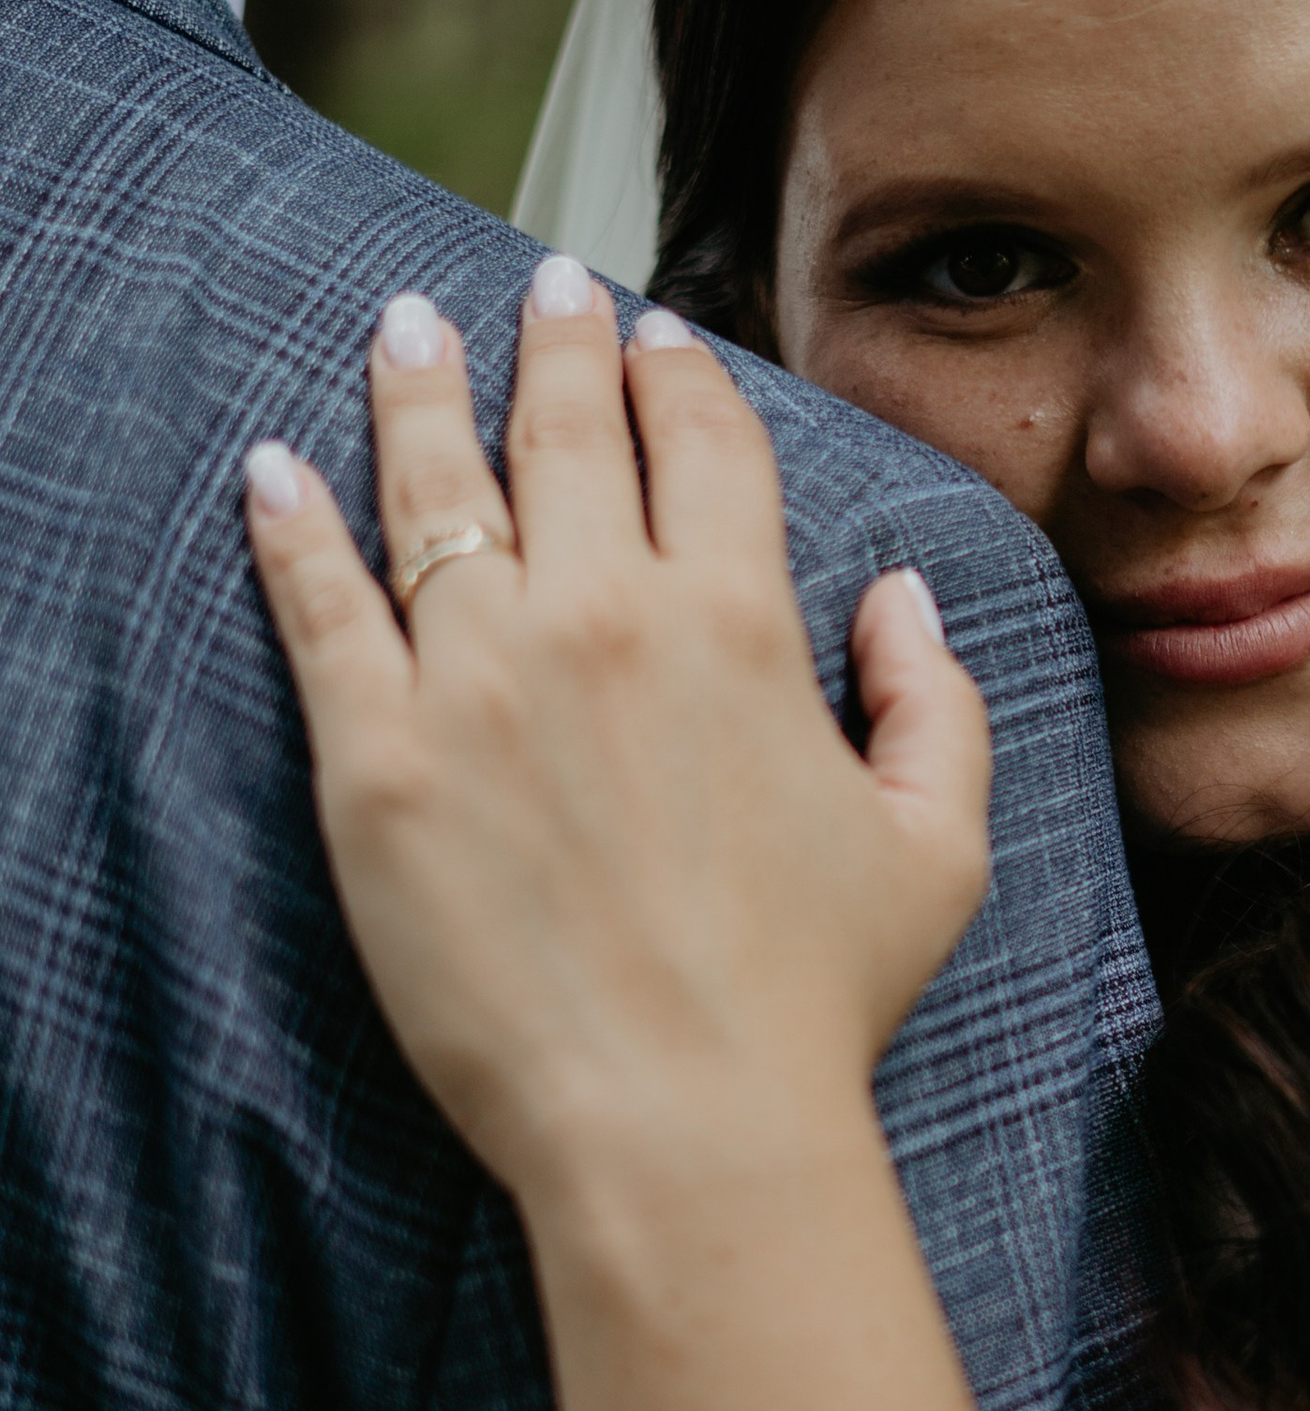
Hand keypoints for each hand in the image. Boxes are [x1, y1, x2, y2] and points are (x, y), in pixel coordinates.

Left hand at [244, 267, 989, 1225]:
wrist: (681, 1121)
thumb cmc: (817, 1000)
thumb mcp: (936, 846)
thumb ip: (934, 700)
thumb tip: (900, 597)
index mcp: (738, 625)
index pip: (701, 445)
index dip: (678, 375)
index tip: (656, 336)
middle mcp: (604, 618)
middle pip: (563, 433)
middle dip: (553, 341)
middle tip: (540, 289)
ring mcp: (478, 681)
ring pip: (433, 487)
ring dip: (417, 388)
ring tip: (404, 326)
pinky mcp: (377, 760)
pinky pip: (320, 607)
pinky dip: (290, 525)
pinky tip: (272, 468)